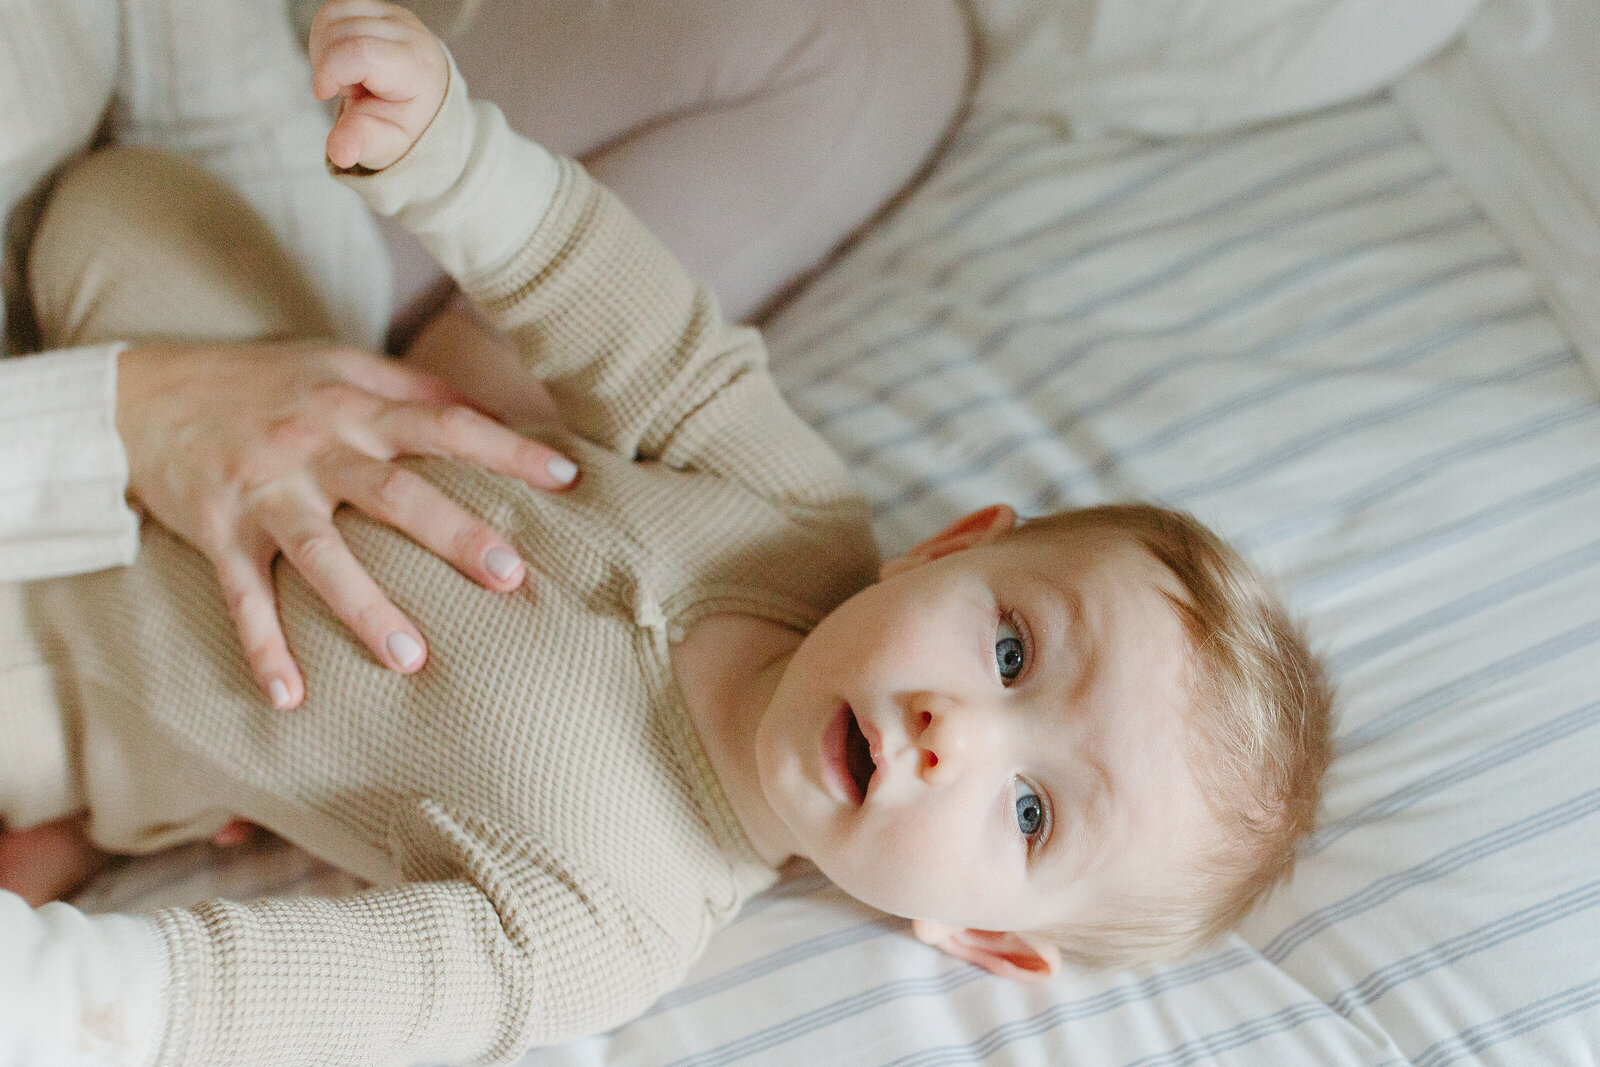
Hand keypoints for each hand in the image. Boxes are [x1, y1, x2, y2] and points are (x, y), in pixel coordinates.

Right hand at [115, 340, 578, 708]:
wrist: (140, 395)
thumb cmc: (263, 383)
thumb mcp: (340, 366)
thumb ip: (415, 388)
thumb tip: (499, 413)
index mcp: (355, 406)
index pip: (445, 422)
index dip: (507, 448)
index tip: (567, 479)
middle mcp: (314, 448)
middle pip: (393, 493)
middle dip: (452, 534)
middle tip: (509, 577)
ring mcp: (264, 493)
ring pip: (320, 553)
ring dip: (362, 607)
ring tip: (410, 659)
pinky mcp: (217, 534)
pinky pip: (243, 599)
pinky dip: (263, 649)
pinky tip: (290, 698)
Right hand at [310, 0, 448, 170]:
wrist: (422, 102)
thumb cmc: (402, 124)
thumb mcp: (385, 143)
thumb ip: (361, 144)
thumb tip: (339, 154)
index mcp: (416, 68)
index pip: (360, 53)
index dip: (329, 71)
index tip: (323, 94)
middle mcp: (409, 33)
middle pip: (341, 34)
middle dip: (328, 66)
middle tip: (350, 90)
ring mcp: (394, 15)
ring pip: (333, 15)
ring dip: (325, 49)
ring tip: (349, 76)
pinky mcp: (377, 7)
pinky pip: (334, 9)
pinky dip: (326, 34)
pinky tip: (342, 59)